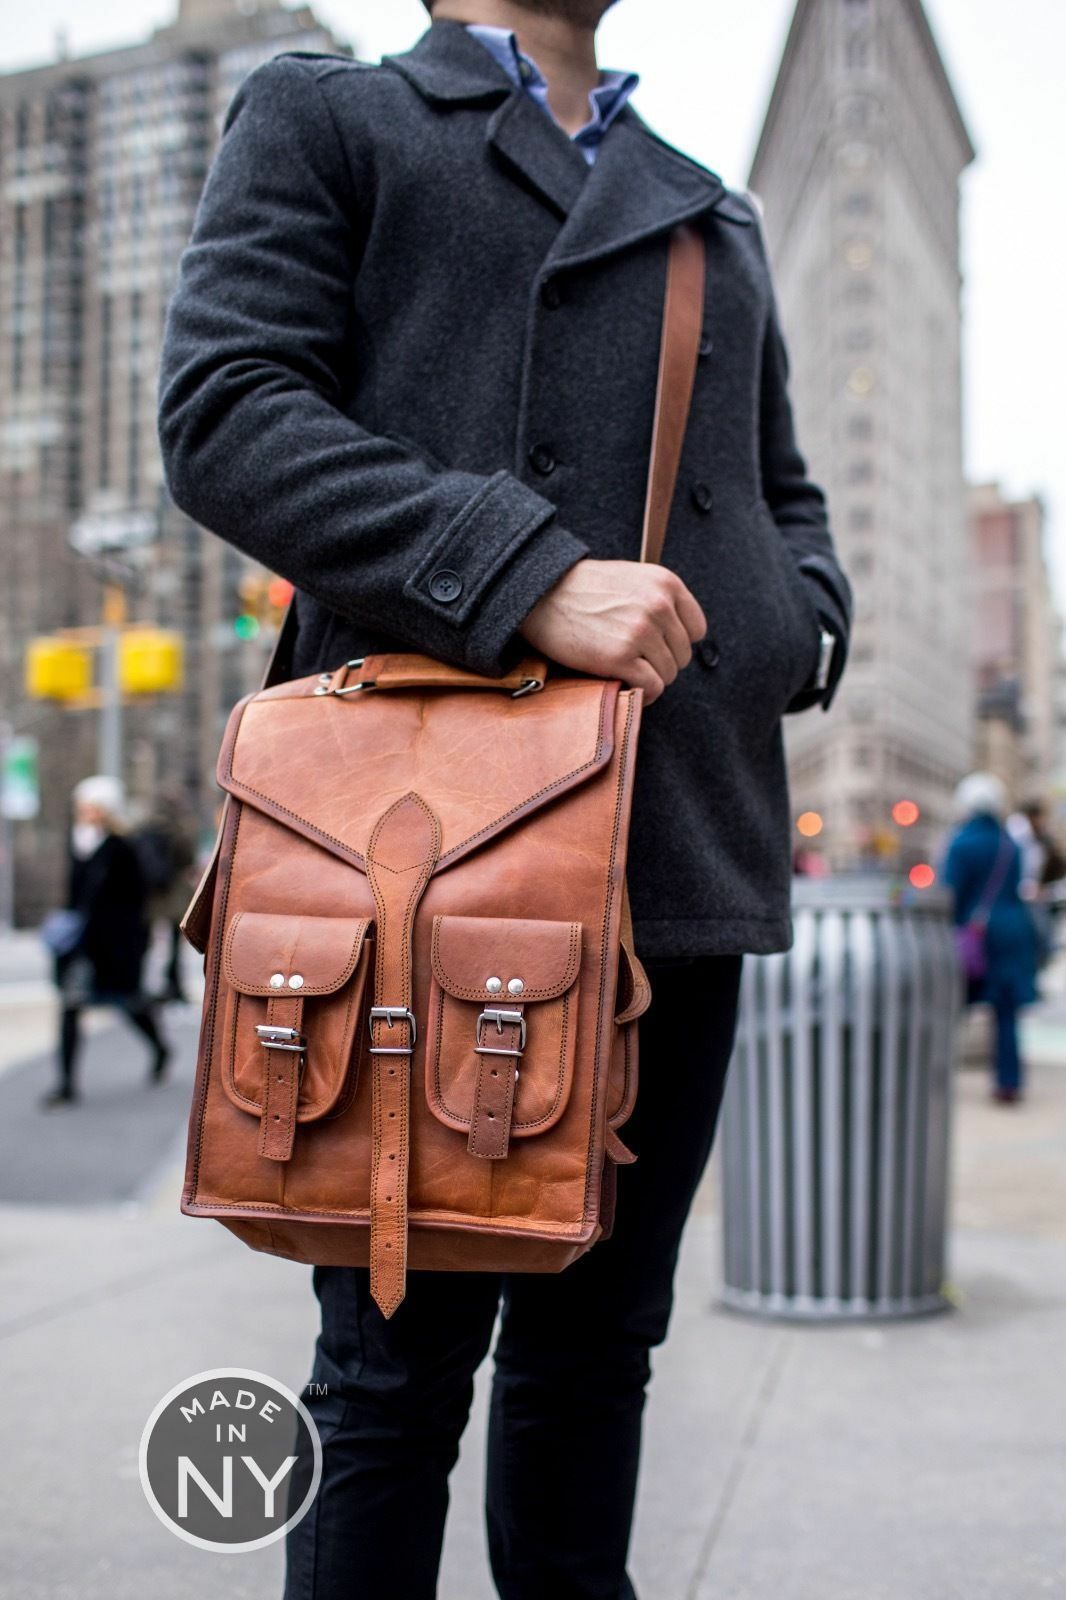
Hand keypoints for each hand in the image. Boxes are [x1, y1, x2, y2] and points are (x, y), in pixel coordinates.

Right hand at [519, 559, 706, 703]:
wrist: (541, 595)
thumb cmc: (583, 590)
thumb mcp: (631, 578)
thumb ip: (659, 599)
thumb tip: (683, 634)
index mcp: (665, 583)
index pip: (697, 629)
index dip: (677, 641)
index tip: (657, 645)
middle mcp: (658, 605)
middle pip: (682, 655)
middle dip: (662, 662)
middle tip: (635, 659)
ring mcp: (640, 632)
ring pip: (668, 674)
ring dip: (650, 678)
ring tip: (628, 671)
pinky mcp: (620, 657)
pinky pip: (651, 688)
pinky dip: (644, 694)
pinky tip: (627, 685)